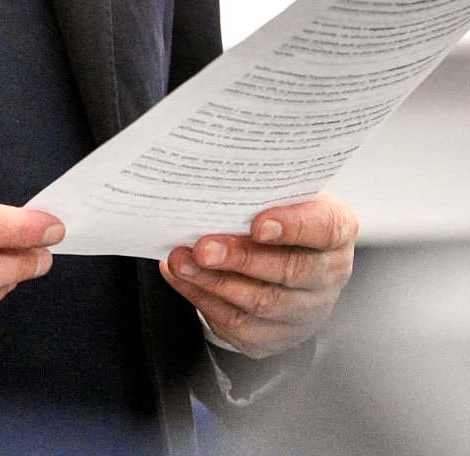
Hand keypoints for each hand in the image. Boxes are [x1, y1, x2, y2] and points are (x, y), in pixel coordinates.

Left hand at [159, 192, 357, 357]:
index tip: (258, 225)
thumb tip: (216, 182)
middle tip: (203, 248)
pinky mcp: (275, 335)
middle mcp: (327, 275)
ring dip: (215, 282)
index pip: (325, 229)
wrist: (287, 258)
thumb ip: (261, 190)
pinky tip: (182, 278)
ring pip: (261, 303)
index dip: (294, 227)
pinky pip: (239, 324)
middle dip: (241, 259)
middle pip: (289, 272)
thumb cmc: (279, 215)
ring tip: (181, 261)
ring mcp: (305, 311)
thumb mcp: (281, 193)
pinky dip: (204, 299)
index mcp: (335, 232)